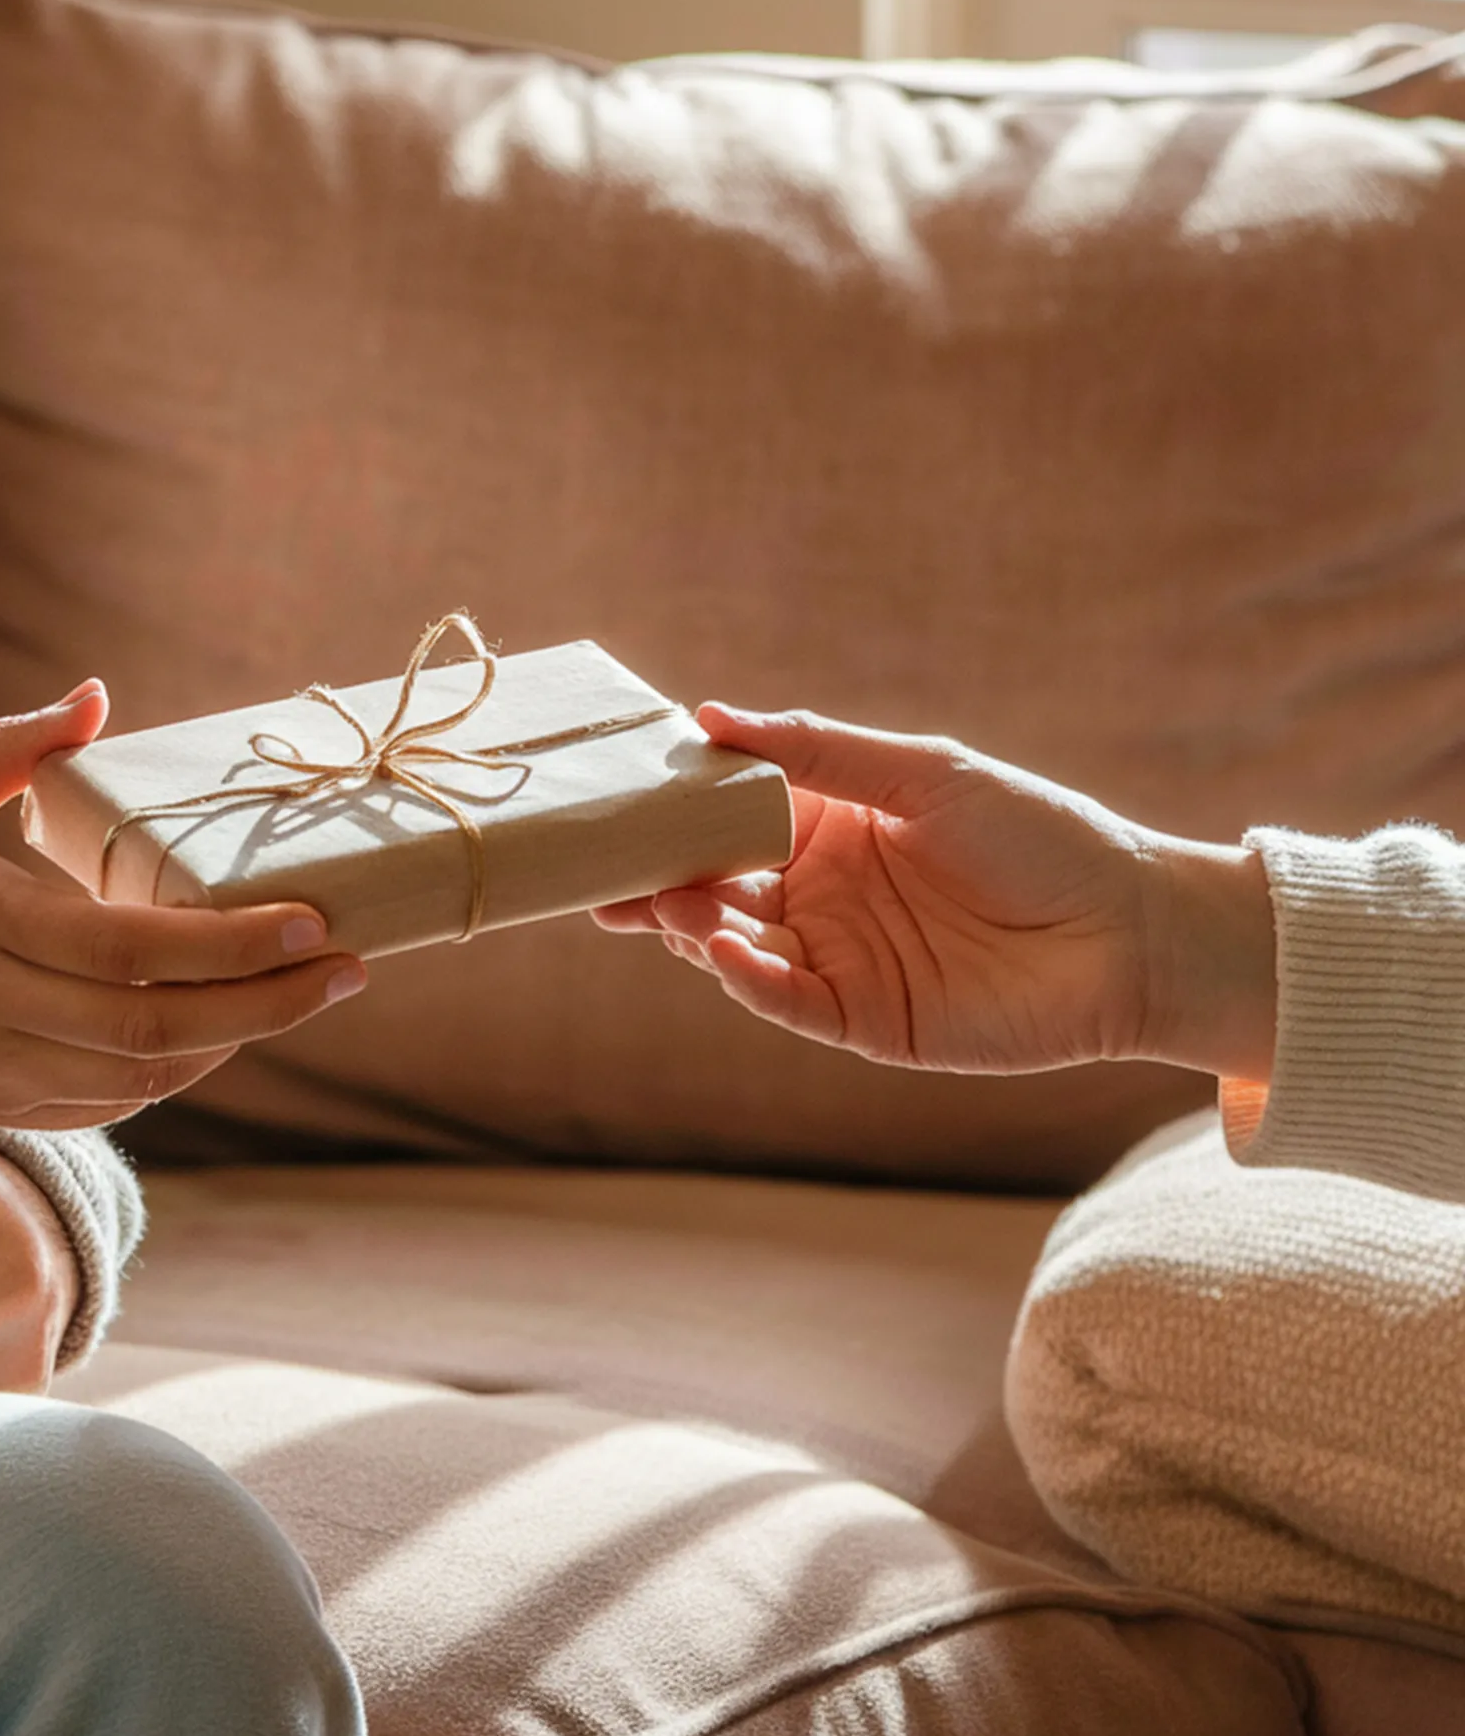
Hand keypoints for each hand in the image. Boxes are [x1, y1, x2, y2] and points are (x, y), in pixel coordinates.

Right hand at [0, 681, 366, 1128]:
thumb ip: (13, 745)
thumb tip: (99, 696)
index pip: (130, 951)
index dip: (233, 945)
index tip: (313, 921)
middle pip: (156, 1029)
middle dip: (269, 1004)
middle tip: (349, 969)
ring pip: (140, 1080)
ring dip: (234, 1042)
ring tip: (303, 995)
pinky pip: (102, 1106)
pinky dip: (174, 1077)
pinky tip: (222, 1035)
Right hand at [595, 703, 1275, 1079]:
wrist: (1130, 932)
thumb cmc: (1038, 834)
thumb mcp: (923, 772)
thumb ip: (816, 749)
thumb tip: (708, 716)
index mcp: (828, 825)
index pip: (728, 817)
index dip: (673, 811)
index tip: (617, 796)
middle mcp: (819, 893)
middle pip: (714, 886)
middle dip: (659, 880)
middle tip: (606, 873)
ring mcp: (836, 959)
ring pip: (736, 945)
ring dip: (694, 927)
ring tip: (665, 906)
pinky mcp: (860, 1019)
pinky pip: (786, 1001)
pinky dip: (747, 980)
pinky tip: (722, 952)